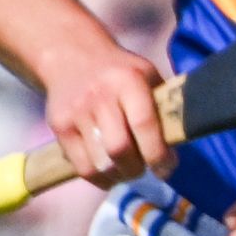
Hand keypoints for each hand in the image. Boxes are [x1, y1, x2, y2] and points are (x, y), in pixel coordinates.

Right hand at [40, 44, 169, 188]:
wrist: (71, 56)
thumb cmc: (121, 73)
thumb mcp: (148, 76)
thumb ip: (164, 108)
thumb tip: (177, 146)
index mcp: (128, 82)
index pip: (144, 124)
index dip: (158, 154)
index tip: (166, 169)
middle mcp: (99, 97)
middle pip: (119, 149)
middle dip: (137, 168)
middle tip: (144, 168)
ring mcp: (75, 113)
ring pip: (99, 163)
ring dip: (119, 176)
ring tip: (127, 170)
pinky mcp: (58, 127)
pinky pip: (81, 167)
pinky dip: (99, 179)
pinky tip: (109, 172)